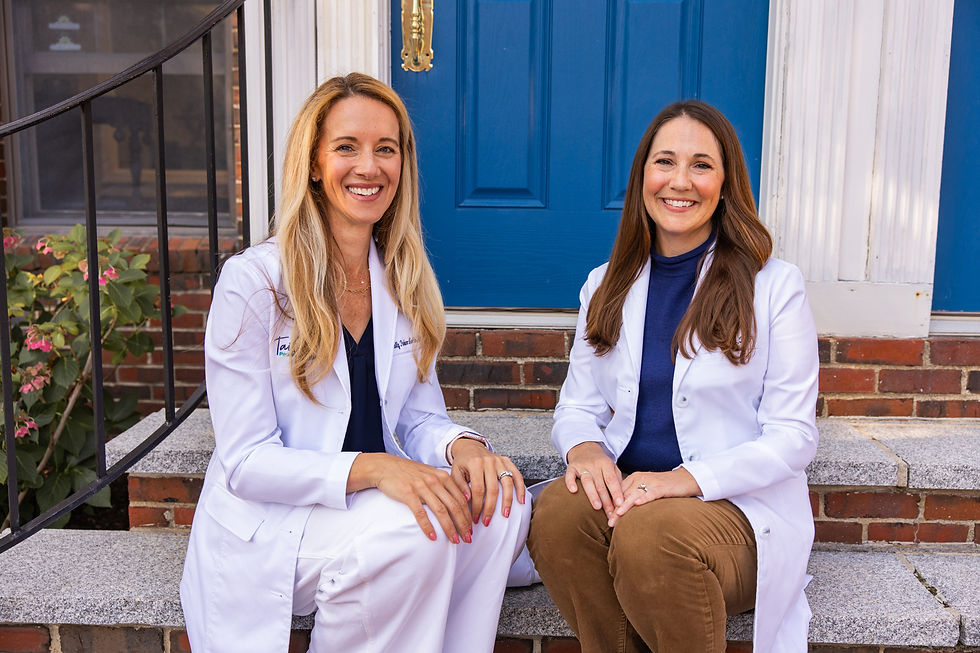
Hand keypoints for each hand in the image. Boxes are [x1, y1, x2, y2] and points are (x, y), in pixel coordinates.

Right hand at [349, 453, 472, 542]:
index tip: (471, 528)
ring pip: (441, 511)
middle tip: (467, 538)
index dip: (468, 515)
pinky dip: (428, 526)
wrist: (386, 466)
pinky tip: (432, 537)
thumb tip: (462, 498)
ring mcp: (422, 487)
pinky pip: (420, 513)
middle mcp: (435, 481)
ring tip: (455, 540)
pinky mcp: (408, 494)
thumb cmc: (409, 473)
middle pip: (454, 506)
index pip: (461, 498)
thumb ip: (445, 484)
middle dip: (463, 524)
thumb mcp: (431, 474)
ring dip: (450, 528)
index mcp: (443, 477)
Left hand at [450, 438, 525, 525]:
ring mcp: (499, 461)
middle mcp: (489, 461)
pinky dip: (520, 488)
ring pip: (507, 483)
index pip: (478, 489)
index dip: (477, 506)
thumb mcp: (455, 472)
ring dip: (507, 501)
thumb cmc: (462, 463)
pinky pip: (517, 475)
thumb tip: (468, 500)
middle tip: (487, 521)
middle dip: (490, 508)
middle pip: (493, 489)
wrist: (470, 447)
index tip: (475, 518)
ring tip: (505, 514)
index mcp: (475, 464)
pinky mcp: (507, 461)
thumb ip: (460, 486)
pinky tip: (521, 500)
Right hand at [564, 441, 623, 518]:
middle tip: (610, 514)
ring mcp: (582, 466)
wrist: (584, 448)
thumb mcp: (612, 467)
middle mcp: (594, 465)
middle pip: (601, 485)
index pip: (612, 480)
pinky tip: (573, 491)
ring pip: (587, 481)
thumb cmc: (600, 462)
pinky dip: (570, 482)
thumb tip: (623, 498)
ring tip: (597, 507)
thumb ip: (617, 480)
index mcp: (606, 464)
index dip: (616, 492)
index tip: (620, 504)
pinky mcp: (571, 467)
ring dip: (592, 495)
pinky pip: (570, 475)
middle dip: (606, 501)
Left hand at [607, 468, 701, 526]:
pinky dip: (643, 498)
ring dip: (625, 506)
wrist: (686, 479)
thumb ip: (635, 496)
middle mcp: (640, 478)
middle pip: (624, 495)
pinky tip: (637, 504)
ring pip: (634, 495)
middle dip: (616, 509)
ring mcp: (650, 482)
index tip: (606, 518)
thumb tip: (622, 511)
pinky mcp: (661, 486)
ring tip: (617, 516)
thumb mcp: (646, 489)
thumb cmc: (665, 487)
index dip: (612, 505)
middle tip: (609, 522)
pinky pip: (650, 493)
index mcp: (634, 477)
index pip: (619, 492)